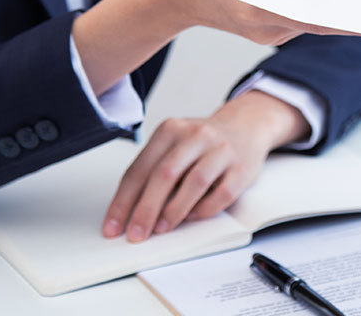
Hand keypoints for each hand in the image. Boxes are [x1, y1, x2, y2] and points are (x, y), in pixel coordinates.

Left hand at [101, 91, 308, 241]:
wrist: (246, 126)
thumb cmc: (203, 143)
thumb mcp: (174, 145)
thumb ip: (155, 171)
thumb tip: (132, 212)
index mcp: (170, 130)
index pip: (140, 169)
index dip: (123, 201)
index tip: (114, 226)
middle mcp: (196, 135)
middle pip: (165, 175)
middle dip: (145, 209)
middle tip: (136, 234)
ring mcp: (221, 150)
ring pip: (194, 182)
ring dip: (174, 210)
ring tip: (161, 229)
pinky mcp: (242, 167)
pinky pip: (222, 193)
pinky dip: (204, 209)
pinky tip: (192, 217)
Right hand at [155, 0, 338, 44]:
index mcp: (256, 10)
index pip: (313, 19)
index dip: (349, 19)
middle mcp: (266, 29)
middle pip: (319, 21)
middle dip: (353, 10)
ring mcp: (268, 32)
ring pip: (312, 18)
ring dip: (338, 5)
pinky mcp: (269, 26)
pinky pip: (302, 14)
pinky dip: (321, 2)